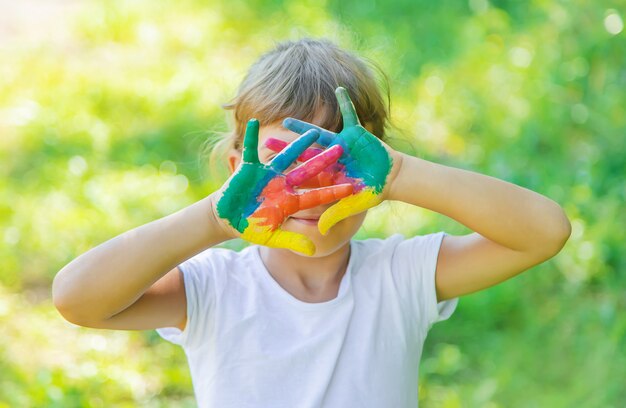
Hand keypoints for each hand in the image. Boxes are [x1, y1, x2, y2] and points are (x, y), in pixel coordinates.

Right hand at [215, 119, 353, 255]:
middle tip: (342, 148)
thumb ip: (293, 241)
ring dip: (298, 144)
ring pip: (286, 156)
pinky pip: (249, 149)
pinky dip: (250, 137)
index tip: (352, 187)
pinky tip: (254, 122)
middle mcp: (283, 183)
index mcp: (290, 200)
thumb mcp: (272, 237)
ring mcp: (267, 174)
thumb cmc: (250, 227)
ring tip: (313, 131)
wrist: (228, 218)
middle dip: (323, 160)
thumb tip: (313, 251)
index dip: (333, 191)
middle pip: (307, 170)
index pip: (316, 194)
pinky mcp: (249, 168)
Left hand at [282, 87, 398, 234]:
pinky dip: (346, 103)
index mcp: (327, 174)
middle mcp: (330, 158)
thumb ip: (336, 214)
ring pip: (318, 134)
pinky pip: (350, 115)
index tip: (268, 170)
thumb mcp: (353, 204)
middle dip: (286, 147)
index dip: (286, 171)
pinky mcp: (355, 133)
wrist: (392, 179)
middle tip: (266, 140)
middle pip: (303, 152)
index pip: (303, 172)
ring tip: (286, 120)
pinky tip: (338, 88)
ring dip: (303, 128)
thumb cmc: (372, 193)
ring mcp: (341, 144)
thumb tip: (319, 230)